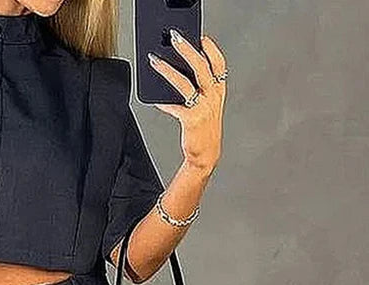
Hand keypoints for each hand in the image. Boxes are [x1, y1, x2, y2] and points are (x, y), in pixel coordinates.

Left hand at [148, 32, 226, 175]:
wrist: (205, 156)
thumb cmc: (203, 131)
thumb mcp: (207, 107)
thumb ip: (199, 91)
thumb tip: (178, 73)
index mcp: (218, 92)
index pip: (218, 65)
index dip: (210, 49)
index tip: (201, 37)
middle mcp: (212, 97)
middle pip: (201, 66)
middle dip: (186, 49)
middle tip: (174, 37)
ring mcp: (203, 108)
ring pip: (184, 83)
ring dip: (167, 69)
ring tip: (155, 60)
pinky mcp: (192, 120)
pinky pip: (174, 106)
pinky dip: (163, 102)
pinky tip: (155, 99)